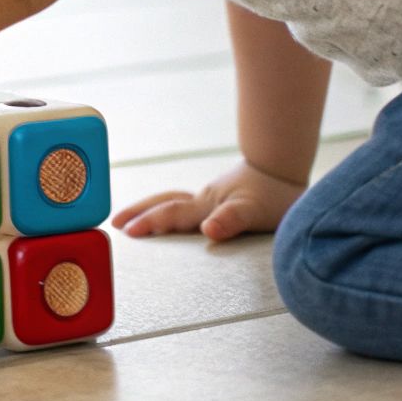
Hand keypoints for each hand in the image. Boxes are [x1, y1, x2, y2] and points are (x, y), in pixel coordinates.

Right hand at [111, 159, 305, 242]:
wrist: (286, 168)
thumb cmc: (276, 194)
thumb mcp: (256, 211)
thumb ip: (232, 220)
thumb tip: (208, 230)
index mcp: (207, 205)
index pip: (172, 213)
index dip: (150, 223)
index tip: (127, 233)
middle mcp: (204, 200)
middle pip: (164, 202)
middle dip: (139, 212)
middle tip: (115, 223)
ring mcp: (211, 197)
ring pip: (172, 200)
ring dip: (150, 208)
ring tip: (132, 217)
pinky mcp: (220, 198)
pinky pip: (185, 203)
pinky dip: (168, 207)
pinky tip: (172, 214)